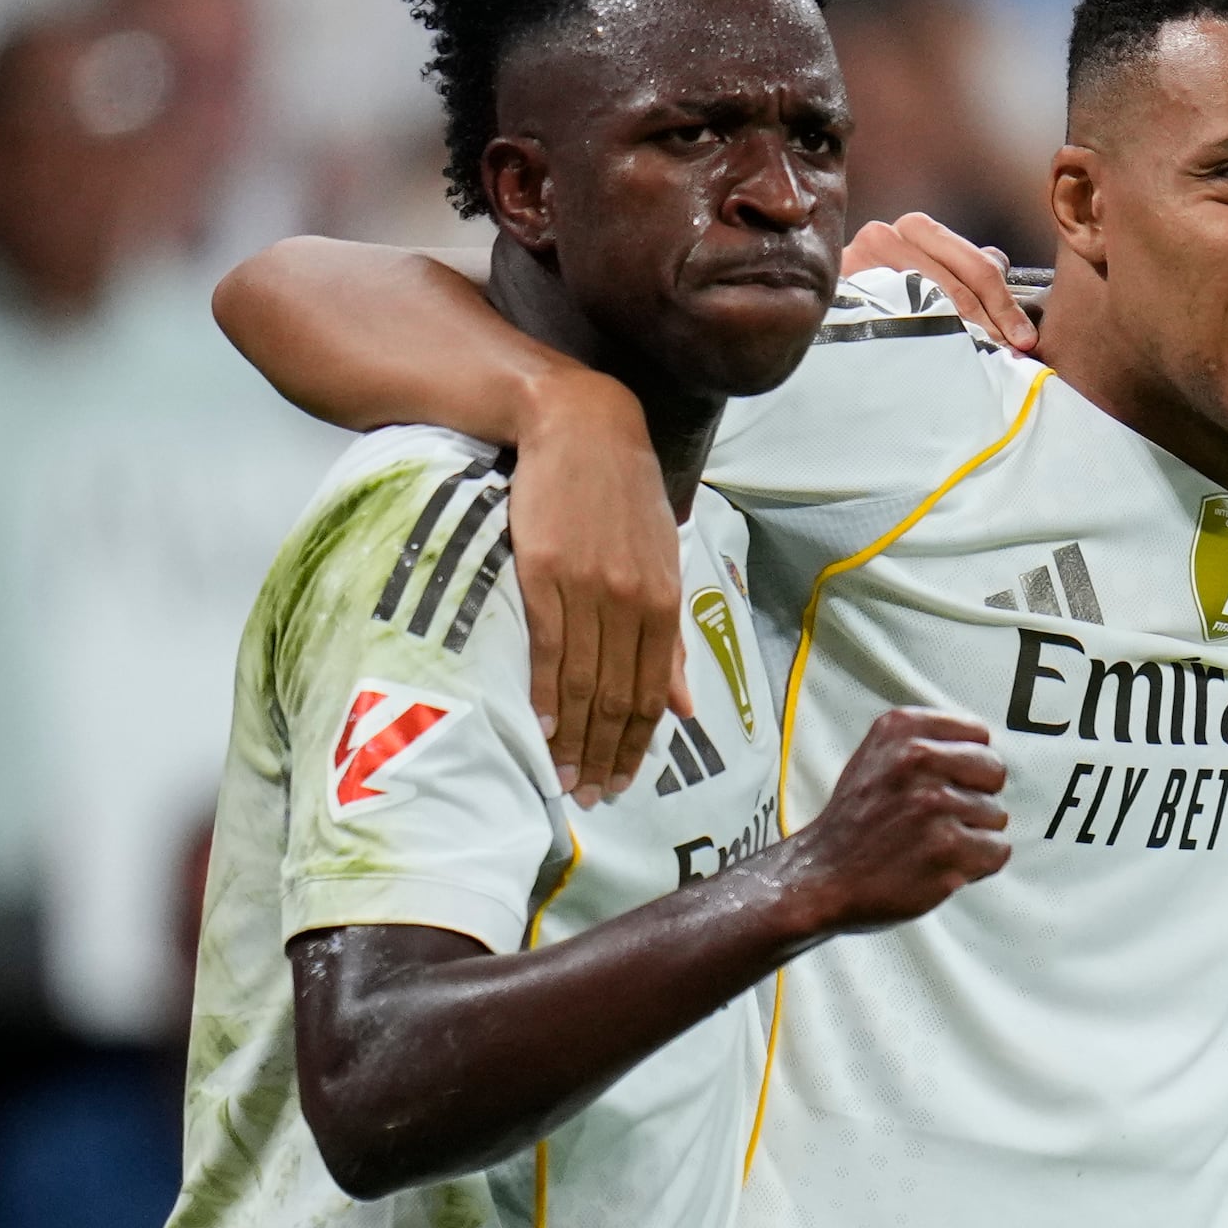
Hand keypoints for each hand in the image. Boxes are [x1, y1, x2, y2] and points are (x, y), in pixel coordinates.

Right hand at [509, 366, 691, 803]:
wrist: (579, 429)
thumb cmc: (622, 497)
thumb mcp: (662, 560)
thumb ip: (671, 638)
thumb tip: (684, 704)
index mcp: (665, 601)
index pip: (652, 693)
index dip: (638, 744)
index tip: (622, 782)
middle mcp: (634, 602)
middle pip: (618, 697)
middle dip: (606, 754)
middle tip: (592, 798)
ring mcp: (590, 589)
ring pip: (584, 682)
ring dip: (575, 738)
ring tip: (566, 778)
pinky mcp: (546, 574)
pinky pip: (548, 648)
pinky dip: (546, 695)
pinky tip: (542, 729)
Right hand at [782, 708, 1011, 931]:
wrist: (821, 876)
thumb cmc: (854, 822)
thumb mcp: (877, 755)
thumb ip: (927, 743)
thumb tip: (982, 749)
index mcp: (902, 730)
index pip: (978, 734)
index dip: (968, 764)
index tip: (950, 781)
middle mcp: (918, 760)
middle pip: (994, 772)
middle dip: (976, 796)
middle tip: (942, 816)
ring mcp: (933, 806)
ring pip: (996, 815)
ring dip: (972, 834)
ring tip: (931, 842)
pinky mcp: (947, 850)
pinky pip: (997, 851)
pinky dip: (977, 864)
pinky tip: (943, 863)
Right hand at [844, 212, 1035, 352]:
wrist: (816, 312)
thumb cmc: (882, 296)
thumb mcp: (926, 274)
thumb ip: (961, 268)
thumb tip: (999, 261)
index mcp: (916, 228)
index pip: (977, 265)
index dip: (1006, 306)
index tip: (1024, 340)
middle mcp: (887, 235)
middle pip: (956, 284)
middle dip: (990, 324)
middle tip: (1010, 357)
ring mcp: (860, 260)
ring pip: (928, 301)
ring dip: (961, 335)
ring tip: (979, 362)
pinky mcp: (841, 289)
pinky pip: (892, 316)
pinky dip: (921, 340)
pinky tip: (938, 360)